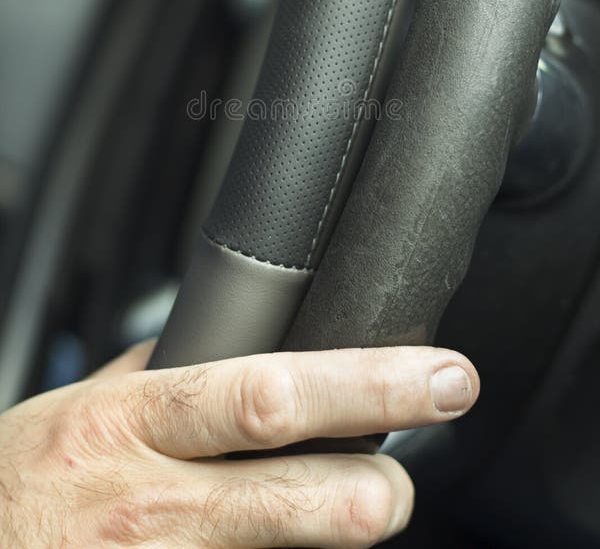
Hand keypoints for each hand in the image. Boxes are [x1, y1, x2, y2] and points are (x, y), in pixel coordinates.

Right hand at [0, 341, 477, 546]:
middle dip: (374, 485)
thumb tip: (231, 339)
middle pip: (290, 491)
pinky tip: (297, 547)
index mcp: (133, 423)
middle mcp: (149, 504)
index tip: (434, 374)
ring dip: (335, 534)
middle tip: (410, 473)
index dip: (361, 385)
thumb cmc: (18, 482)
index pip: (265, 395)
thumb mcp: (79, 405)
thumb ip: (161, 372)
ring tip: (364, 505)